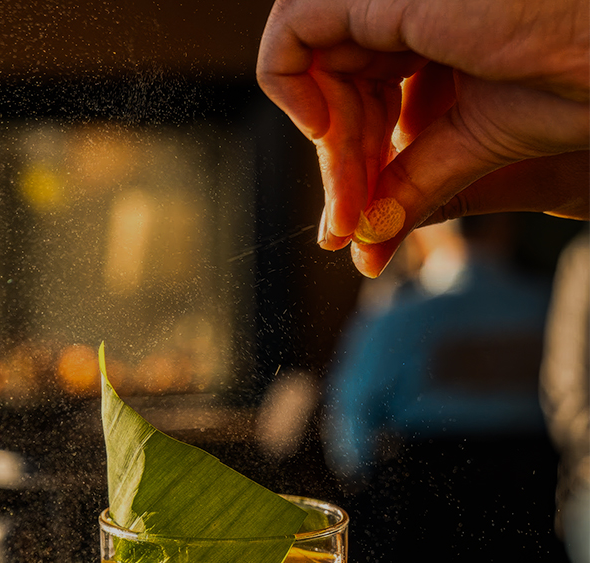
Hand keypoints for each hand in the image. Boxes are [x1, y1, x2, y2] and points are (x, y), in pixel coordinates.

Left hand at [256, 0, 588, 275]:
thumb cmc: (568, 87)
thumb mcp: (468, 148)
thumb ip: (412, 189)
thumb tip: (364, 251)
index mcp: (434, 30)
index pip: (363, 97)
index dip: (352, 165)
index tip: (356, 227)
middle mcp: (406, 7)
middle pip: (335, 87)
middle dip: (338, 166)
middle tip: (351, 226)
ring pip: (311, 67)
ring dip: (327, 149)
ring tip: (356, 203)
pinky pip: (292, 32)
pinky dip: (286, 87)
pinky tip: (323, 137)